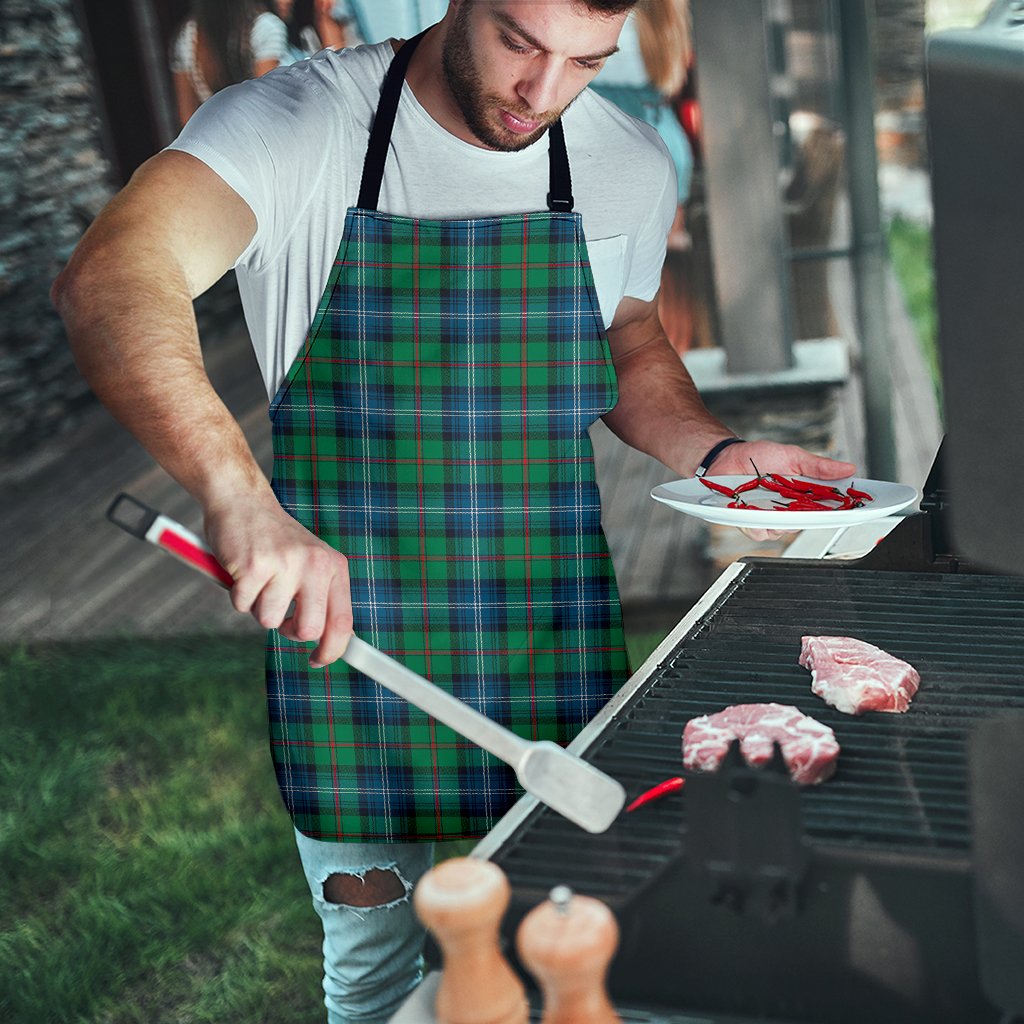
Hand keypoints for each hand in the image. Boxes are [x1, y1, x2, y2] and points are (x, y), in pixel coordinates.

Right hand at [204, 493, 352, 667]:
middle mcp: (315, 564)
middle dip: (289, 631)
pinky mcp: (254, 566)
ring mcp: (285, 564)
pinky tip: (242, 570)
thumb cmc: (275, 540)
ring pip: (269, 621)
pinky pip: (242, 605)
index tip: (318, 661)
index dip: (332, 650)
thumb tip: (328, 643)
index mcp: (333, 566)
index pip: (343, 621)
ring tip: (259, 579)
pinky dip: (237, 595)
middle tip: (279, 613)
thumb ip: (321, 597)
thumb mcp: (310, 562)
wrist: (242, 501)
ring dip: (258, 607)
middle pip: (309, 630)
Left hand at [707, 440, 856, 542]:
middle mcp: (789, 510)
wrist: (727, 457)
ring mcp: (770, 518)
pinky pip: (760, 532)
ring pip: (784, 531)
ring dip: (780, 518)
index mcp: (804, 495)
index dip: (843, 511)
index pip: (829, 508)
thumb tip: (848, 468)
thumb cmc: (759, 457)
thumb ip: (819, 466)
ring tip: (772, 500)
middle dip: (810, 515)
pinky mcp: (751, 523)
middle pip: (809, 523)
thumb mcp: (793, 456)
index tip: (857, 508)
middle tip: (805, 502)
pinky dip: (758, 522)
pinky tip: (753, 509)